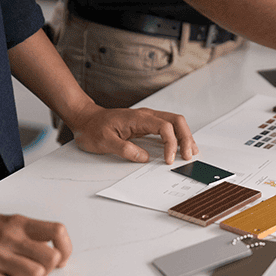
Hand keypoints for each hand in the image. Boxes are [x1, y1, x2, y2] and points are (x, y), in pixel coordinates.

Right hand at [0, 214, 71, 275]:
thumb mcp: (3, 222)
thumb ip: (29, 233)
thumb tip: (56, 251)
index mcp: (17, 223)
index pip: (57, 231)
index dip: (65, 248)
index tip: (61, 259)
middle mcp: (7, 237)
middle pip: (50, 258)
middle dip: (46, 269)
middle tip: (34, 269)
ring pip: (34, 274)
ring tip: (14, 275)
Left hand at [71, 106, 198, 164]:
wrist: (85, 119)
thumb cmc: (93, 129)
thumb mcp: (104, 142)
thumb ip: (125, 149)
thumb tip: (144, 157)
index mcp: (138, 118)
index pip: (164, 127)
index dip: (171, 144)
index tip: (169, 160)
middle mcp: (146, 115)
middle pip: (176, 121)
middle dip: (186, 138)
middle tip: (188, 155)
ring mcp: (148, 119)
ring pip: (175, 123)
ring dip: (185, 136)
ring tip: (190, 152)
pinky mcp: (147, 124)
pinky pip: (169, 127)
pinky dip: (178, 136)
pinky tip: (181, 146)